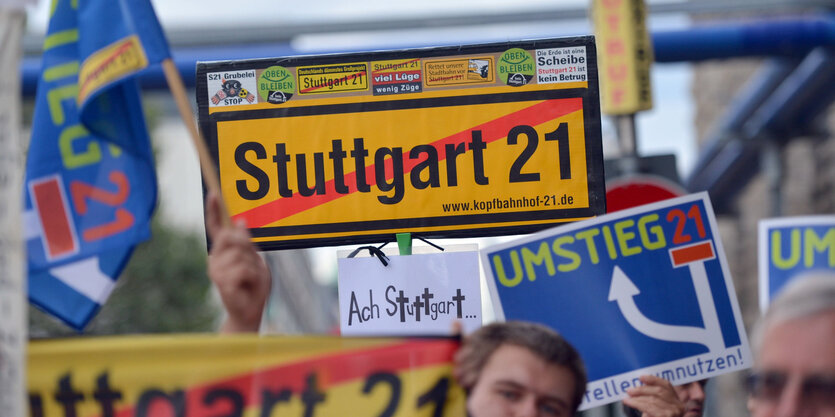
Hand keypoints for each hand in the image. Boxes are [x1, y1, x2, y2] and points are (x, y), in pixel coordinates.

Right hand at [205, 192, 270, 332]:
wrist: (250, 312)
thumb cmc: (254, 286)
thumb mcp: (255, 260)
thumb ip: (246, 244)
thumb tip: (240, 221)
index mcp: (223, 252)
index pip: (216, 227)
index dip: (214, 210)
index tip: (214, 194)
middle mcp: (215, 258)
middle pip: (232, 237)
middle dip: (248, 248)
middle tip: (253, 265)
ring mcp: (216, 270)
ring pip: (241, 254)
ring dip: (254, 266)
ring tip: (250, 279)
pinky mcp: (221, 281)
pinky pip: (244, 269)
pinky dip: (253, 276)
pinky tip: (248, 286)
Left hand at [623, 375, 685, 416]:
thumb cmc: (657, 416)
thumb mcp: (658, 410)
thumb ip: (653, 400)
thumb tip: (637, 389)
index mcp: (678, 402)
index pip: (667, 385)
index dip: (653, 379)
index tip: (641, 377)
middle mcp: (679, 407)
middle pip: (659, 391)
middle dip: (642, 389)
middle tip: (629, 390)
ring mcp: (674, 413)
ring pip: (652, 400)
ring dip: (637, 397)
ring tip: (627, 398)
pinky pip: (649, 408)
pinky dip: (638, 404)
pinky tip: (630, 402)